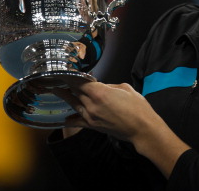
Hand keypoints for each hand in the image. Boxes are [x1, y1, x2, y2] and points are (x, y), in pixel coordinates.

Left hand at [61, 80, 190, 177]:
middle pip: (75, 91)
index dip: (71, 75)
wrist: (142, 128)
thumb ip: (109, 85)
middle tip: (59, 78)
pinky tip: (65, 117)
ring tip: (57, 90)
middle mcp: (92, 104)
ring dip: (65, 96)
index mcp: (100, 92)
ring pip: (74, 104)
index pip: (79, 81)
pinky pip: (78, 121)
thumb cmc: (138, 107)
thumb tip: (101, 86)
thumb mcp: (124, 88)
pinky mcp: (93, 126)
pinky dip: (71, 119)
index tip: (65, 71)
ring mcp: (91, 116)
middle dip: (67, 84)